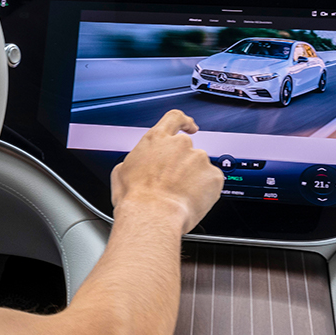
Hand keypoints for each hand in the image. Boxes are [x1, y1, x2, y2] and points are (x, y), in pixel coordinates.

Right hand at [110, 110, 222, 234]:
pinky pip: (212, 181)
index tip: (190, 127)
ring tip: (180, 196)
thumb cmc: (136, 198)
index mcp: (157, 140)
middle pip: (187, 149)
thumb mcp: (122, 172)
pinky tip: (191, 200)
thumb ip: (136, 160)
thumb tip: (137, 165)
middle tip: (174, 183)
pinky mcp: (213, 176)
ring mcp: (199, 159)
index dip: (184, 122)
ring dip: (193, 178)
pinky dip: (205, 190)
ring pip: (200, 167)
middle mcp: (180, 144)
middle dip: (183, 164)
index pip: (175, 118)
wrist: (153, 216)